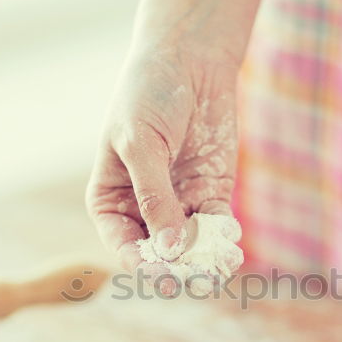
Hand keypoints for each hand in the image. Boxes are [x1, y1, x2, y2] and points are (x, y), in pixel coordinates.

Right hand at [86, 48, 238, 273]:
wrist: (189, 60)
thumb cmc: (148, 95)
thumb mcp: (141, 143)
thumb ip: (154, 196)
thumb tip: (168, 249)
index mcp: (111, 200)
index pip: (122, 244)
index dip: (139, 262)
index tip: (159, 273)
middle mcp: (143, 210)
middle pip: (158, 252)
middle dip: (175, 268)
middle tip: (193, 280)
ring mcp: (178, 205)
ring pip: (190, 246)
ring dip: (203, 260)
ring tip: (217, 269)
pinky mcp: (210, 195)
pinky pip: (216, 228)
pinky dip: (223, 240)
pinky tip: (230, 245)